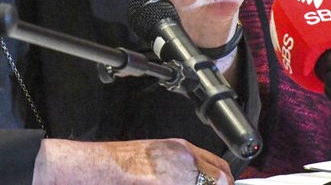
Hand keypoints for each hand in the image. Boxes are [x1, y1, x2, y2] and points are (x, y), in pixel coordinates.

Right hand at [33, 138, 232, 183]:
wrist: (105, 167)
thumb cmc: (123, 160)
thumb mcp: (157, 152)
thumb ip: (181, 164)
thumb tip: (195, 178)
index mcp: (183, 149)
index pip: (220, 167)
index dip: (225, 181)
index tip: (225, 184)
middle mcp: (187, 161)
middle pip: (222, 180)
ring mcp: (181, 178)